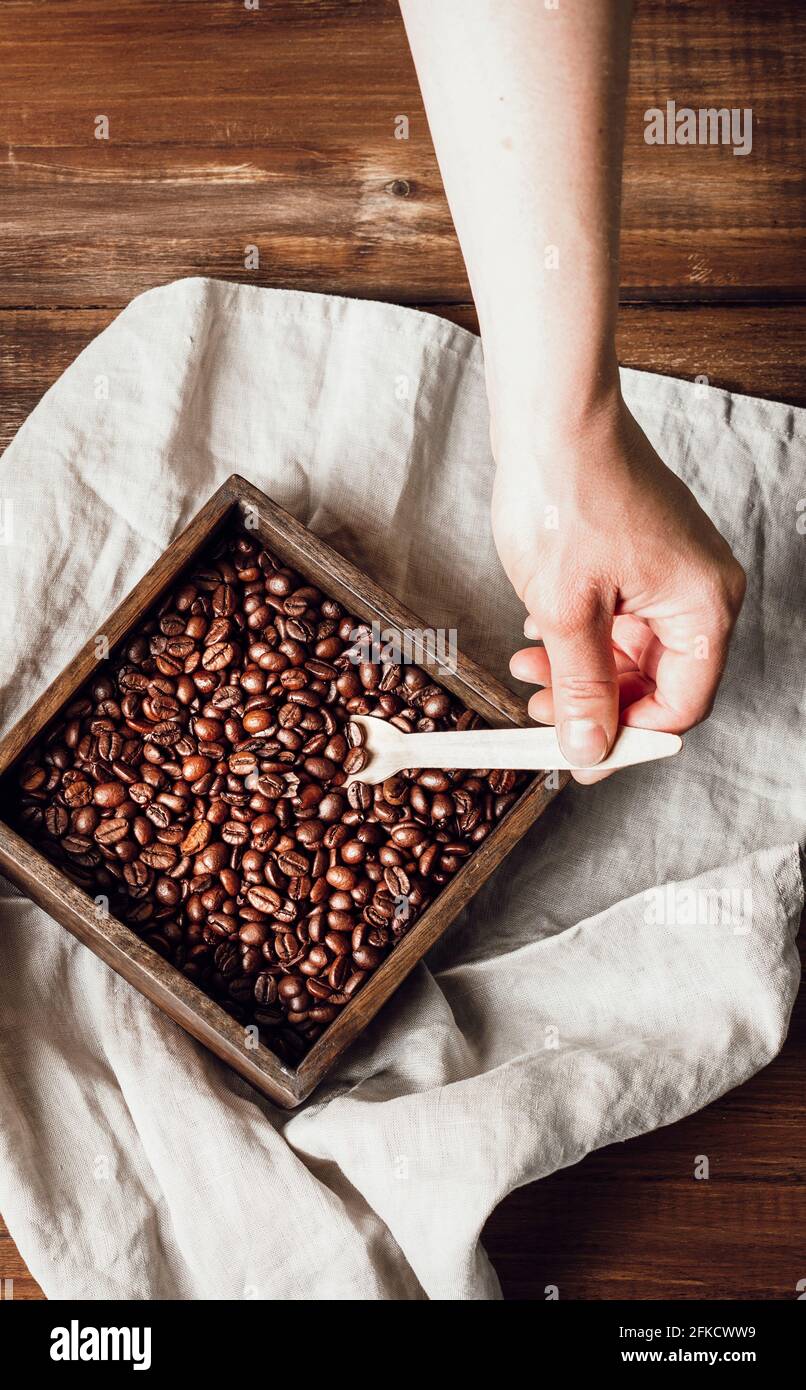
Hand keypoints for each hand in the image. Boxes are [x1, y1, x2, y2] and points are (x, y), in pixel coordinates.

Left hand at [490, 390, 745, 783]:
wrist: (550, 415)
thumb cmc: (566, 494)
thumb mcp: (568, 611)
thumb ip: (582, 688)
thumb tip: (591, 748)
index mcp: (704, 606)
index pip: (682, 705)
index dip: (627, 738)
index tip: (577, 754)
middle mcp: (701, 588)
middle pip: (659, 680)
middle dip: (596, 700)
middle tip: (540, 710)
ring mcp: (672, 568)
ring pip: (632, 649)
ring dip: (580, 668)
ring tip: (527, 667)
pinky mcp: (642, 552)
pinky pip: (620, 615)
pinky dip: (581, 632)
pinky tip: (540, 629)